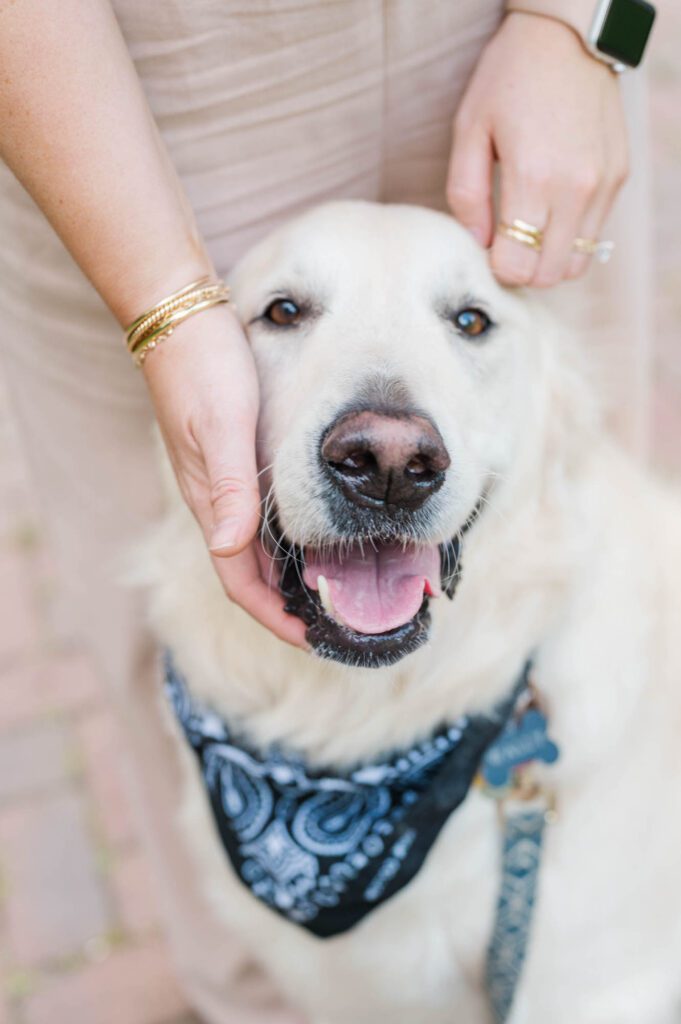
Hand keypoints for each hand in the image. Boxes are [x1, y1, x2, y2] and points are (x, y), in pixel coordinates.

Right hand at [142, 303, 306, 647]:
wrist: (176, 318)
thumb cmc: (201, 367)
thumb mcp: (221, 424)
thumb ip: (229, 486)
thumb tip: (231, 548)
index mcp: (210, 500)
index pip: (239, 581)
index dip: (273, 616)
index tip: (312, 637)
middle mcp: (214, 500)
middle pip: (249, 574)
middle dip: (285, 607)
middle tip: (331, 623)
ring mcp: (220, 483)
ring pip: (254, 549)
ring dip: (286, 578)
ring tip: (329, 593)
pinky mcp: (230, 462)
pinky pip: (258, 518)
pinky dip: (285, 540)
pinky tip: (312, 535)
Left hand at [447, 11, 627, 287]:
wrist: (567, 36)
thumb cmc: (508, 79)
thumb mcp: (469, 131)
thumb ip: (466, 196)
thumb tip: (478, 243)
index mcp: (532, 178)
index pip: (517, 265)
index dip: (496, 267)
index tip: (487, 249)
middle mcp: (575, 188)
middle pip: (548, 274)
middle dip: (523, 269)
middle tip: (506, 245)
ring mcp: (602, 185)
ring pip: (576, 264)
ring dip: (549, 259)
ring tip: (530, 232)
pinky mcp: (619, 177)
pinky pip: (594, 235)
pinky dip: (571, 237)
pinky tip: (552, 210)